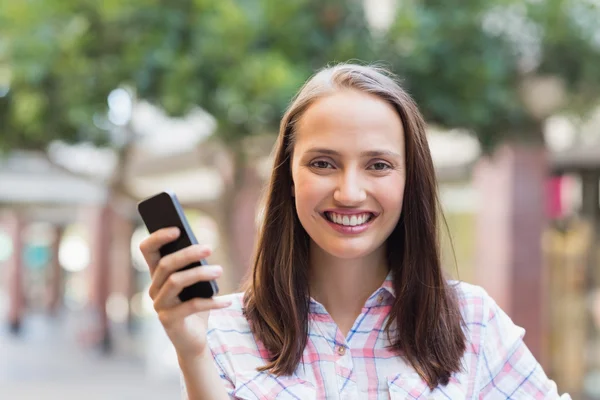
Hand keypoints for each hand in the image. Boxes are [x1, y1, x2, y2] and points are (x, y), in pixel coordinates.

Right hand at [139, 227, 231, 357]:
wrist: (193, 340)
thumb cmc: (195, 306)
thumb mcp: (196, 284)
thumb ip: (194, 266)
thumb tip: (203, 248)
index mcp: (157, 275)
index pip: (146, 250)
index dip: (158, 237)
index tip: (177, 228)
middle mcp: (153, 288)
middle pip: (165, 264)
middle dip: (187, 254)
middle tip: (209, 247)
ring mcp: (159, 305)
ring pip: (176, 282)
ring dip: (200, 273)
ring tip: (219, 270)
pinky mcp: (169, 321)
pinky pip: (191, 306)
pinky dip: (211, 302)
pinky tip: (227, 300)